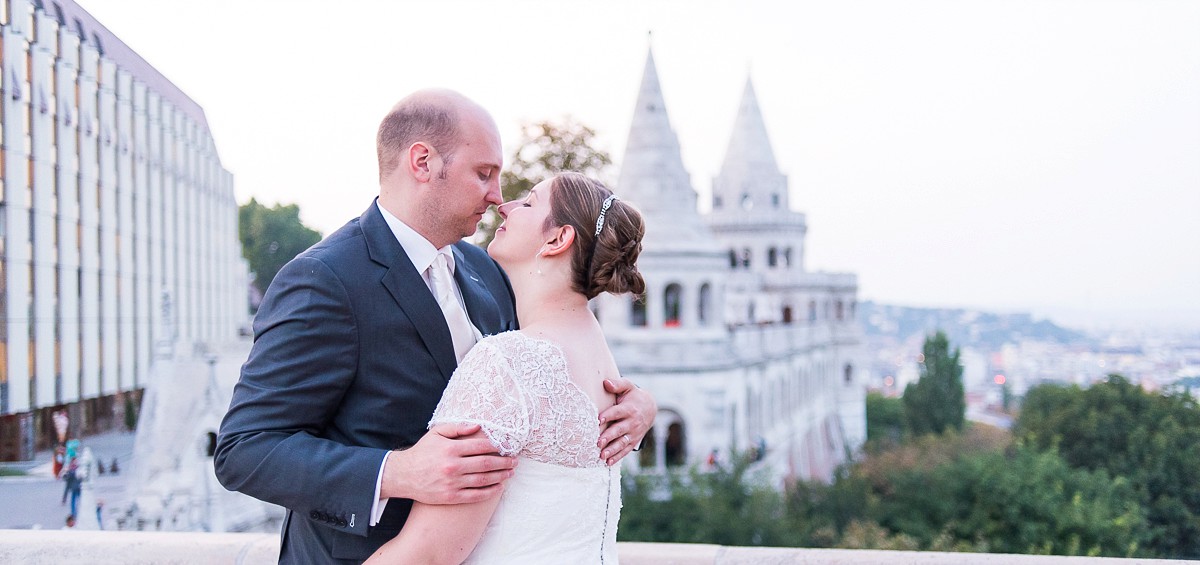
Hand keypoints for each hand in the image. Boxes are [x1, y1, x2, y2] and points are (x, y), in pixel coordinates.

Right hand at [381, 423, 516, 504]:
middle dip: (504, 462)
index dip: (498, 446)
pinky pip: (475, 495)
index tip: (508, 446)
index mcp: (451, 448)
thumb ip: (457, 428)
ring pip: (484, 480)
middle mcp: (453, 466)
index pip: (481, 446)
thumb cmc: (422, 452)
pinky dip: (490, 492)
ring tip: (510, 473)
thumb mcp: (436, 433)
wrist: (403, 475)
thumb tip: (478, 426)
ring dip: (501, 476)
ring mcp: (452, 483)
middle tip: (515, 461)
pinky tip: (499, 487)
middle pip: (487, 464)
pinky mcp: (451, 497)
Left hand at [597, 377, 656, 465]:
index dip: (608, 416)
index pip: (617, 412)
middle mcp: (632, 422)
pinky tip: (608, 463)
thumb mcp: (628, 387)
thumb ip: (618, 384)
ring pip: (622, 443)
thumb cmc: (633, 396)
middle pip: (619, 430)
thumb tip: (606, 382)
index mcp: (629, 408)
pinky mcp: (634, 440)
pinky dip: (617, 457)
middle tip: (598, 442)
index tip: (598, 420)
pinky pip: (625, 450)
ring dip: (612, 450)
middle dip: (609, 437)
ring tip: (602, 456)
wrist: (650, 408)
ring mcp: (634, 433)